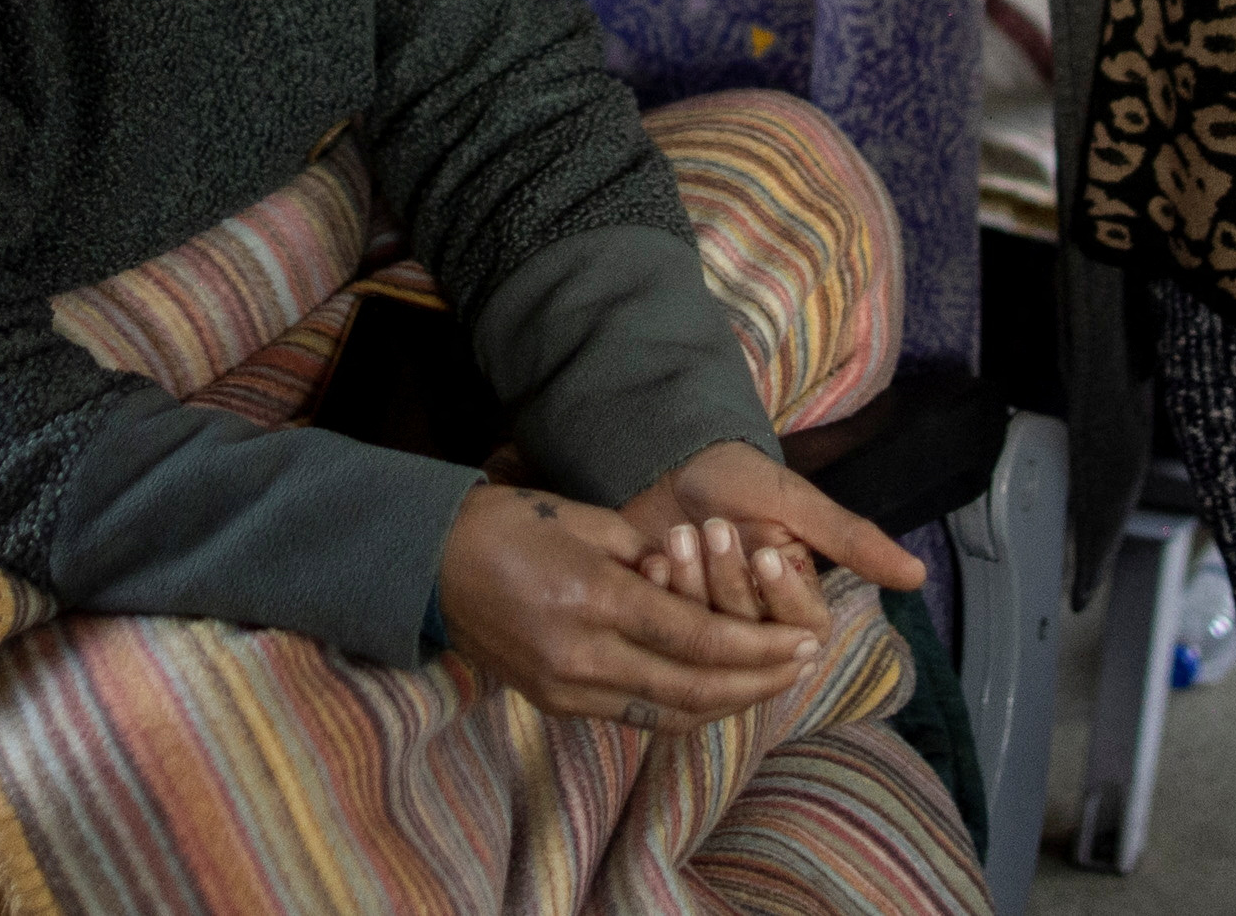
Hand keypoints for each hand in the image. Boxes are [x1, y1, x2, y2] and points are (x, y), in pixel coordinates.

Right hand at [435, 482, 822, 734]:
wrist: (430, 566)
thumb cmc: (510, 524)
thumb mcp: (585, 519)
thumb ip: (646, 555)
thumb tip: (694, 583)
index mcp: (594, 600)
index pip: (696, 638)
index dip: (758, 647)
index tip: (804, 641)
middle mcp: (584, 657)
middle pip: (693, 687)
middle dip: (758, 681)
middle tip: (806, 665)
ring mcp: (567, 689)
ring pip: (669, 713)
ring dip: (727, 702)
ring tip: (771, 682)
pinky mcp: (556, 704)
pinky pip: (636, 716)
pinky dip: (683, 706)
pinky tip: (715, 689)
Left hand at [618, 439, 928, 640]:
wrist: (668, 463)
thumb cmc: (739, 479)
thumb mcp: (796, 502)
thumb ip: (851, 540)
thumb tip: (918, 575)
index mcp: (796, 601)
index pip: (803, 629)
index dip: (781, 596)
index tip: (764, 552)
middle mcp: (756, 625)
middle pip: (750, 634)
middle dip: (727, 579)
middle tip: (712, 527)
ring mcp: (708, 629)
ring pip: (706, 636)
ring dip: (691, 582)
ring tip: (679, 534)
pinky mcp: (664, 627)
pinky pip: (664, 634)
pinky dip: (658, 592)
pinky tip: (650, 557)